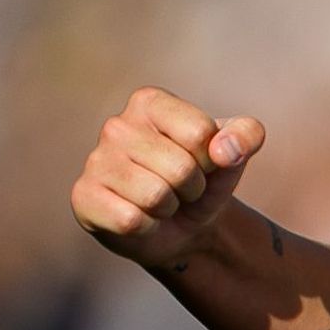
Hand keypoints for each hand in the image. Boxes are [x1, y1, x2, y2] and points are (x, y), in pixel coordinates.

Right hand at [74, 87, 270, 270]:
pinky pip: (130, 220)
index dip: (212, 158)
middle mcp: (116, 125)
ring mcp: (95, 161)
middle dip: (191, 188)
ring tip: (160, 202)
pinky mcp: (83, 197)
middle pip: (181, 168)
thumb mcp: (235, 152)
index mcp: (149, 102)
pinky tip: (139, 218)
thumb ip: (246, 135)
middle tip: (180, 189)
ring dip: (168, 209)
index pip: (199, 132)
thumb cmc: (205, 180)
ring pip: (155, 196)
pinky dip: (146, 227)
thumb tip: (224, 150)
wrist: (183, 227)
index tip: (202, 162)